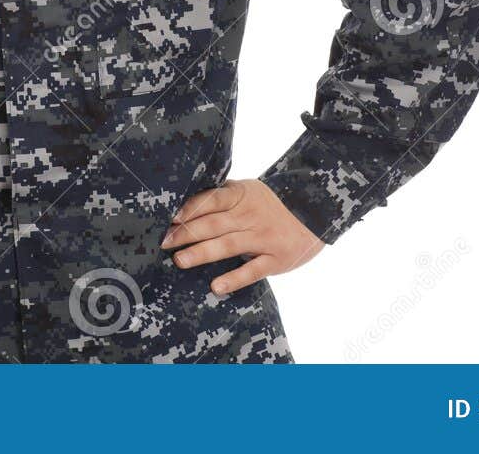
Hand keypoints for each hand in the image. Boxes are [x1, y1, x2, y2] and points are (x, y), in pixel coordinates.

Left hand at [159, 179, 323, 296]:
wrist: (314, 212)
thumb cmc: (269, 203)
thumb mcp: (247, 191)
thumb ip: (221, 197)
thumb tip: (182, 208)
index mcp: (241, 196)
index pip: (212, 200)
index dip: (190, 208)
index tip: (169, 218)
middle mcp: (250, 216)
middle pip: (214, 224)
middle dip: (187, 233)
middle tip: (164, 243)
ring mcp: (263, 238)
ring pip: (228, 246)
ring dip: (202, 253)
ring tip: (180, 261)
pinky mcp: (276, 259)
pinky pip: (253, 271)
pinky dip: (234, 279)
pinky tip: (216, 287)